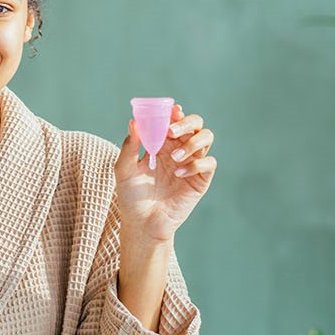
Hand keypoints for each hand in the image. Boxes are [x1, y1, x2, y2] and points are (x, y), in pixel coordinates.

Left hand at [113, 104, 217, 242]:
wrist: (142, 224)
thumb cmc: (131, 197)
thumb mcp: (124, 170)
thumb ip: (130, 147)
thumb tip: (133, 122)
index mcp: (161, 144)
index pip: (174, 121)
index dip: (175, 113)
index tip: (171, 110)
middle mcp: (179, 150)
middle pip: (195, 124)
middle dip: (187, 122)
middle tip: (171, 131)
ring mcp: (191, 163)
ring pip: (206, 138)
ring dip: (193, 142)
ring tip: (175, 158)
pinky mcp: (200, 180)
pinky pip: (209, 163)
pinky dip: (196, 164)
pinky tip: (179, 174)